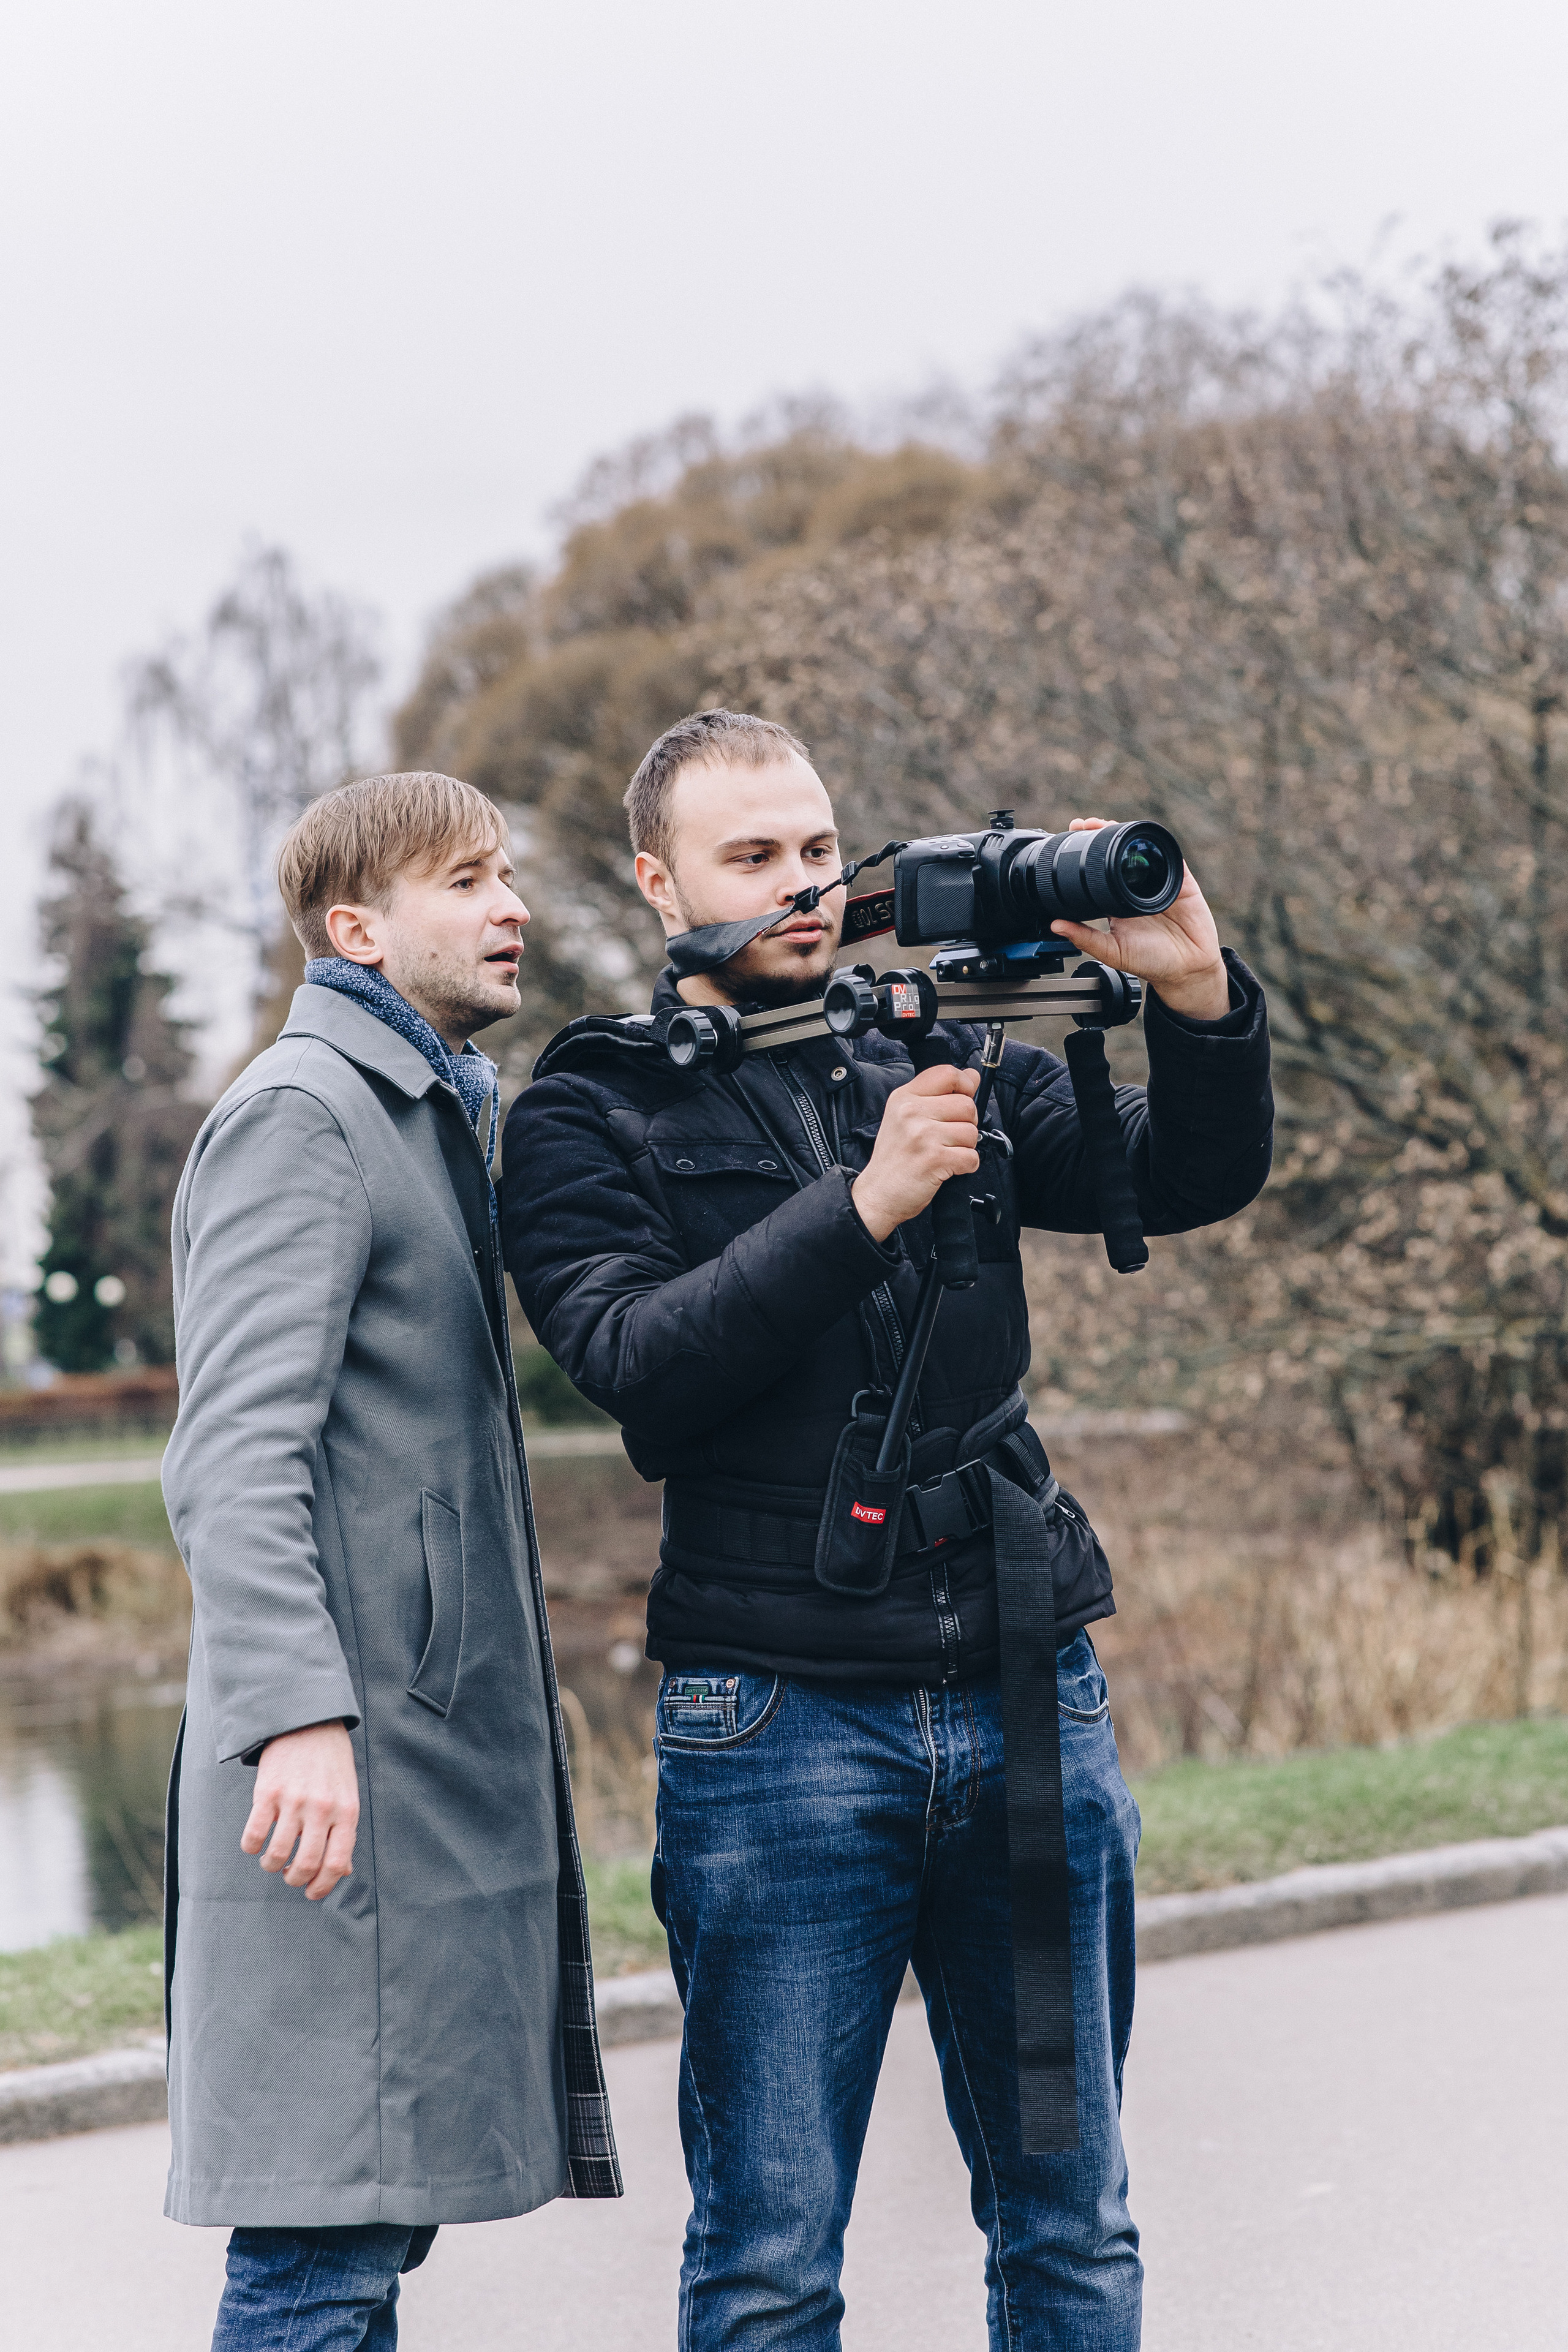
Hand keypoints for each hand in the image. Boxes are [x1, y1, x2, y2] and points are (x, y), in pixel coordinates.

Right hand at [241, 1720, 358, 1900]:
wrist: (308, 1721)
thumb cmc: (331, 1764)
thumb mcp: (347, 1795)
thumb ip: (344, 1833)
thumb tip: (343, 1872)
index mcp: (346, 1812)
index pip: (337, 1864)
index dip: (322, 1887)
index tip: (311, 1892)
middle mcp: (322, 1809)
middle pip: (305, 1865)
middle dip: (294, 1880)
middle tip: (290, 1876)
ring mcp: (294, 1800)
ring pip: (276, 1855)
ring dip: (271, 1866)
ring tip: (273, 1859)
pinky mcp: (267, 1792)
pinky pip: (253, 1836)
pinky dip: (251, 1848)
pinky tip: (256, 1843)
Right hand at [851, 1065, 980, 1242]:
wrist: (877, 1194)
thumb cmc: (894, 1158)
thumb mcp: (906, 1117)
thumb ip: (938, 1094)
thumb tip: (972, 1076)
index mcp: (904, 1097)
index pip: (947, 1074)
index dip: (965, 1085)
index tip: (963, 1097)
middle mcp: (911, 1112)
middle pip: (966, 1104)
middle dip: (967, 1123)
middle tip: (949, 1136)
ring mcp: (923, 1135)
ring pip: (972, 1132)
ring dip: (966, 1147)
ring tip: (945, 1153)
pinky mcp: (934, 1159)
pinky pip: (971, 1157)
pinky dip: (966, 1166)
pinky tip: (948, 1167)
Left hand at [1048, 817, 1230, 1020]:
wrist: (1186, 970)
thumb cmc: (1151, 961)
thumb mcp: (1113, 951)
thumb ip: (1085, 938)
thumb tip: (1055, 925)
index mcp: (1117, 900)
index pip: (1098, 870)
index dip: (1086, 852)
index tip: (1072, 837)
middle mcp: (1136, 888)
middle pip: (1119, 852)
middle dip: (1103, 833)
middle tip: (1086, 824)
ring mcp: (1159, 882)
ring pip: (1142, 850)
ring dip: (1127, 834)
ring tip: (1110, 825)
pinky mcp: (1181, 882)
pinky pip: (1171, 859)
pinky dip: (1159, 847)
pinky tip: (1144, 839)